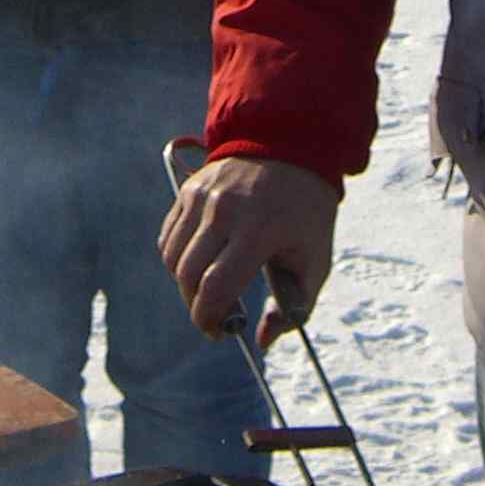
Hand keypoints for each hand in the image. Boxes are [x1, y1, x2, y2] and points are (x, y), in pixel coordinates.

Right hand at [159, 154, 339, 343]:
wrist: (291, 144)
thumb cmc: (306, 210)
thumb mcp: (315, 259)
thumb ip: (293, 307)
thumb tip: (262, 341)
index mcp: (259, 229)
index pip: (216, 287)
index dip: (210, 319)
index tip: (220, 333)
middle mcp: (224, 211)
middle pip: (188, 276)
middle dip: (196, 308)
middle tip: (215, 319)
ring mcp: (202, 197)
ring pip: (173, 257)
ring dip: (185, 284)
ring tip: (210, 290)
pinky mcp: (189, 190)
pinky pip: (169, 236)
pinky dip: (177, 259)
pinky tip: (201, 263)